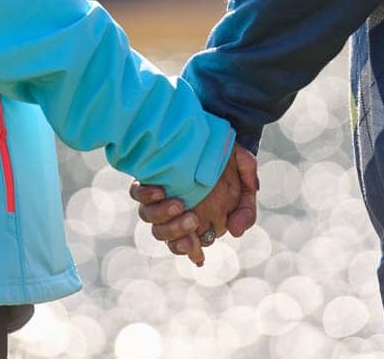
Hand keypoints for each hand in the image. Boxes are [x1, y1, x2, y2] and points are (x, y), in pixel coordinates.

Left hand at [129, 143, 258, 264]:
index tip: (196, 250)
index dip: (188, 250)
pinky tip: (160, 190)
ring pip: (150, 218)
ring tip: (179, 203)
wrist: (217, 131)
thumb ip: (246, 210)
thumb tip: (236, 232)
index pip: (185, 244)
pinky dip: (147, 196)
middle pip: (164, 234)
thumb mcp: (245, 186)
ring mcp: (158, 196)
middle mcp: (172, 210)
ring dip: (164, 216)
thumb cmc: (231, 163)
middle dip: (177, 231)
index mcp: (193, 218)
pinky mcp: (147, 178)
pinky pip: (137, 194)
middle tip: (193, 218)